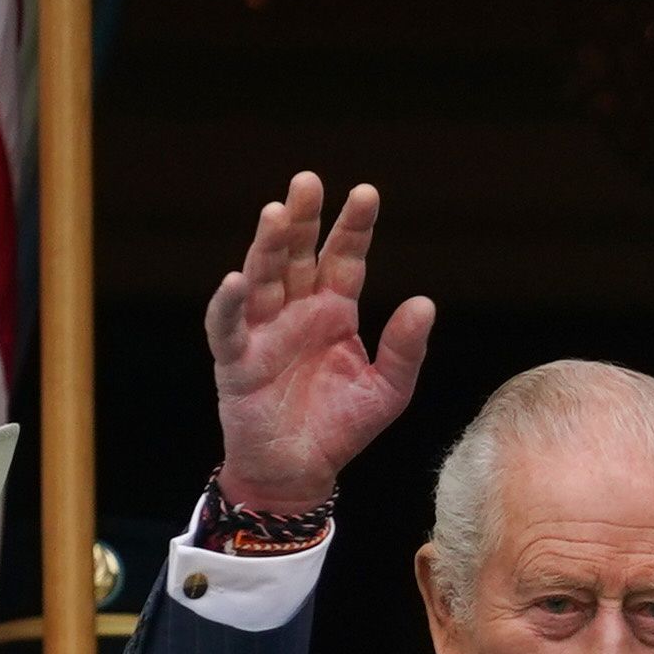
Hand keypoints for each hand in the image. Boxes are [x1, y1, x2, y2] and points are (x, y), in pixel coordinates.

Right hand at [203, 173, 434, 515]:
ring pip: (262, 277)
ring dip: (266, 246)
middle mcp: (296, 310)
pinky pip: (228, 325)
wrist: (299, 473)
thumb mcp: (387, 391)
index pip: (345, 257)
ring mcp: (263, 330)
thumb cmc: (341, 428)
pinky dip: (230, 303)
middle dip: (303, 218)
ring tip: (275, 213)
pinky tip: (235, 280)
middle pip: (298, 254)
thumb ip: (405, 349)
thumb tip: (425, 302)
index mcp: (334, 310)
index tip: (366, 193)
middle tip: (307, 181)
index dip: (354, 226)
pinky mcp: (235, 358)